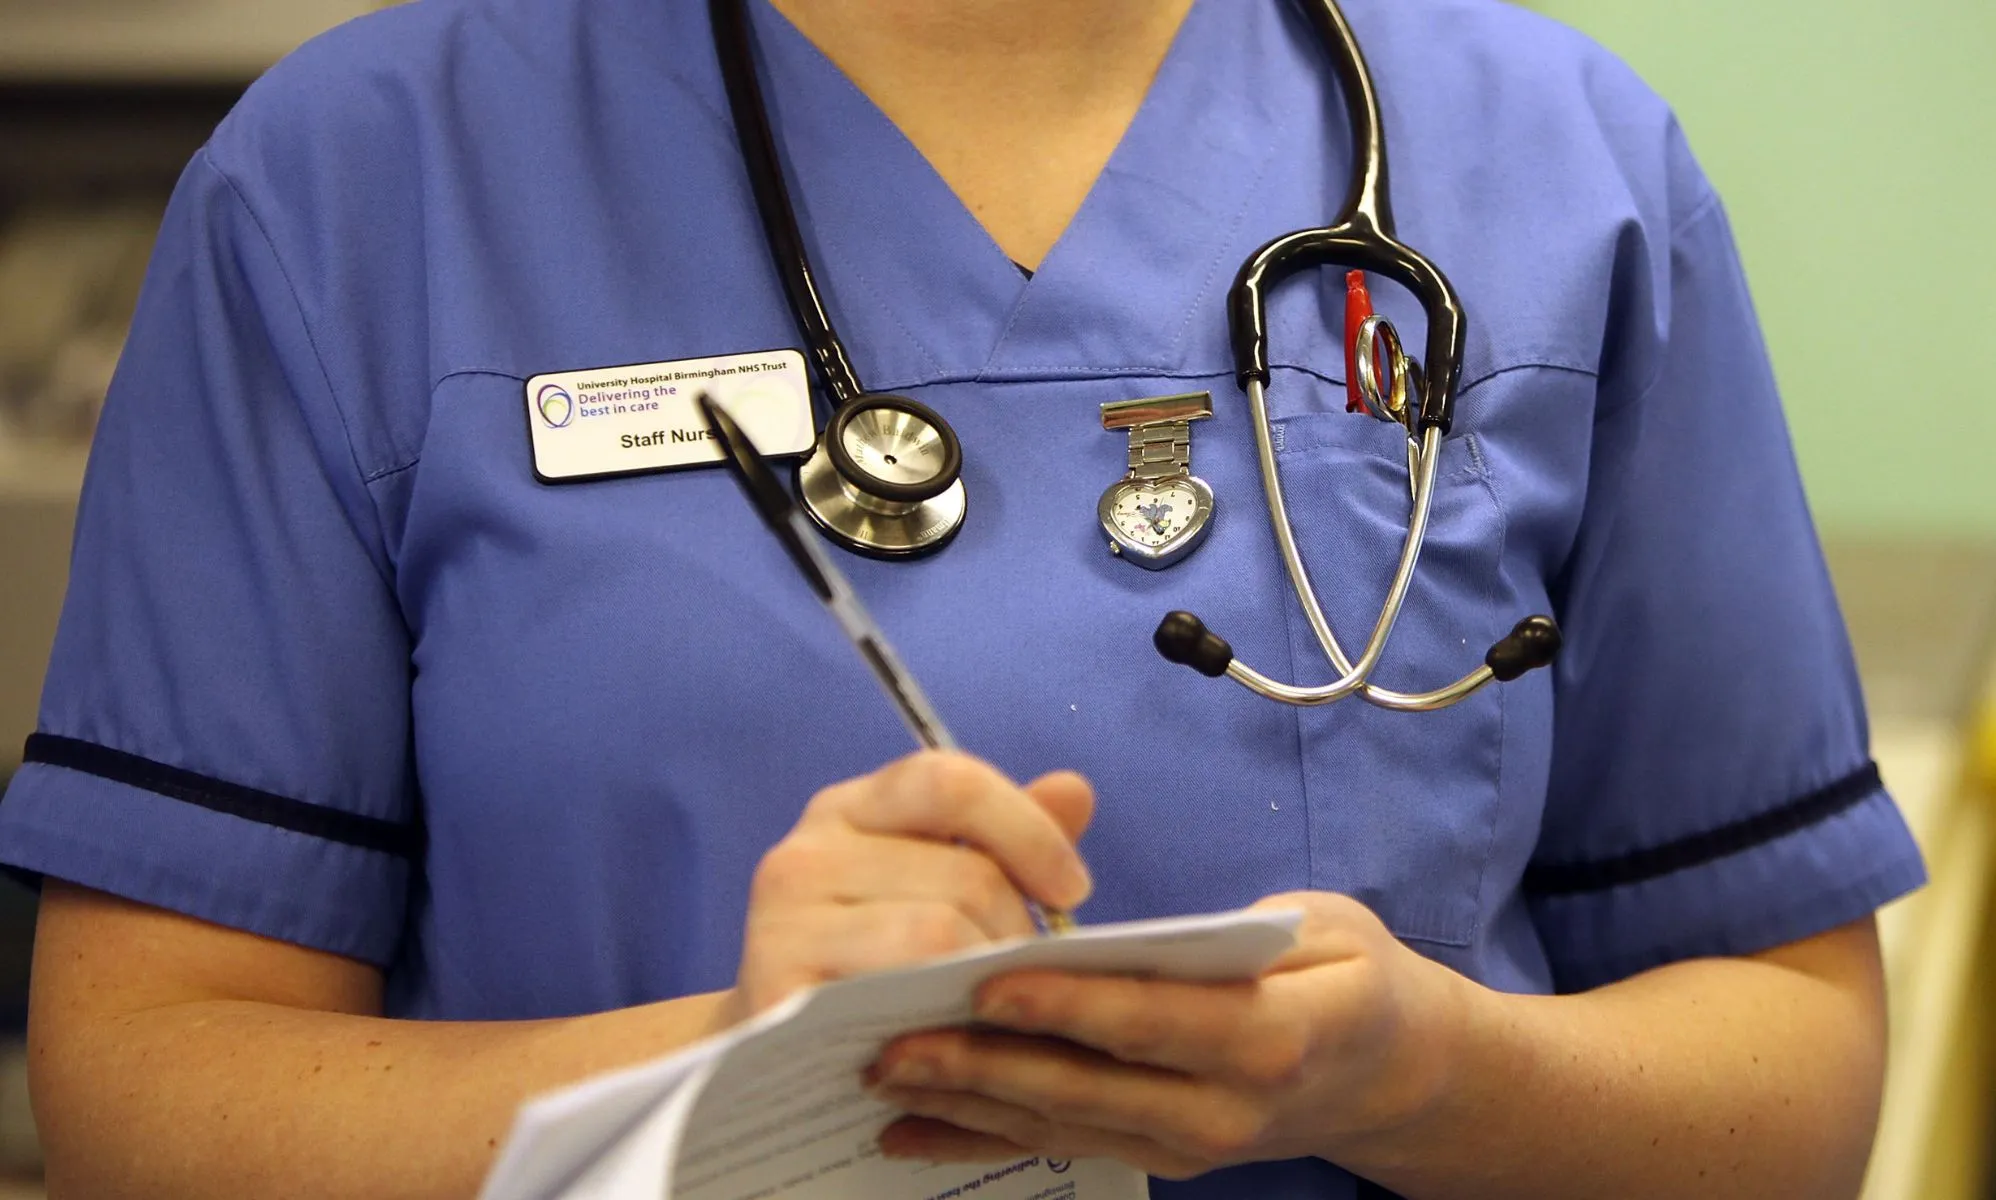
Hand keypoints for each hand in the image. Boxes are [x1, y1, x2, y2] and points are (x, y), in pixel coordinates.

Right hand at [724, 751, 1093, 1023]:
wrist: (775, 1062)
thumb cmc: (874, 969)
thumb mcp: (937, 892)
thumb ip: (1005, 842)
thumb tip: (1074, 790)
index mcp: (850, 810)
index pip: (949, 781)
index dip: (1028, 830)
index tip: (1073, 890)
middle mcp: (806, 852)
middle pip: (963, 872)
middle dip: (1018, 932)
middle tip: (1029, 980)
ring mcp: (781, 919)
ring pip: (938, 931)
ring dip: (990, 980)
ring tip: (994, 1010)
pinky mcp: (777, 988)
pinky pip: (898, 990)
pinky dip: (946, 1017)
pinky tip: (955, 1036)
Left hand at [864, 891, 1470, 1179]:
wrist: (1393, 1078)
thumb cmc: (1351, 977)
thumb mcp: (1325, 926)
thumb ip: (1238, 933)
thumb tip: (1137, 935)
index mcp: (1272, 1035)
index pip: (1154, 1020)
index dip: (1069, 1007)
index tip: (988, 984)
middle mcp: (1226, 1108)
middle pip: (1090, 1086)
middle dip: (986, 1066)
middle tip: (897, 1041)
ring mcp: (1188, 1145)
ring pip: (1062, 1124)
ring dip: (966, 1104)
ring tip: (885, 1075)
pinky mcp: (1159, 1158)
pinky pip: (1060, 1146)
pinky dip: (980, 1141)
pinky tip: (909, 1134)